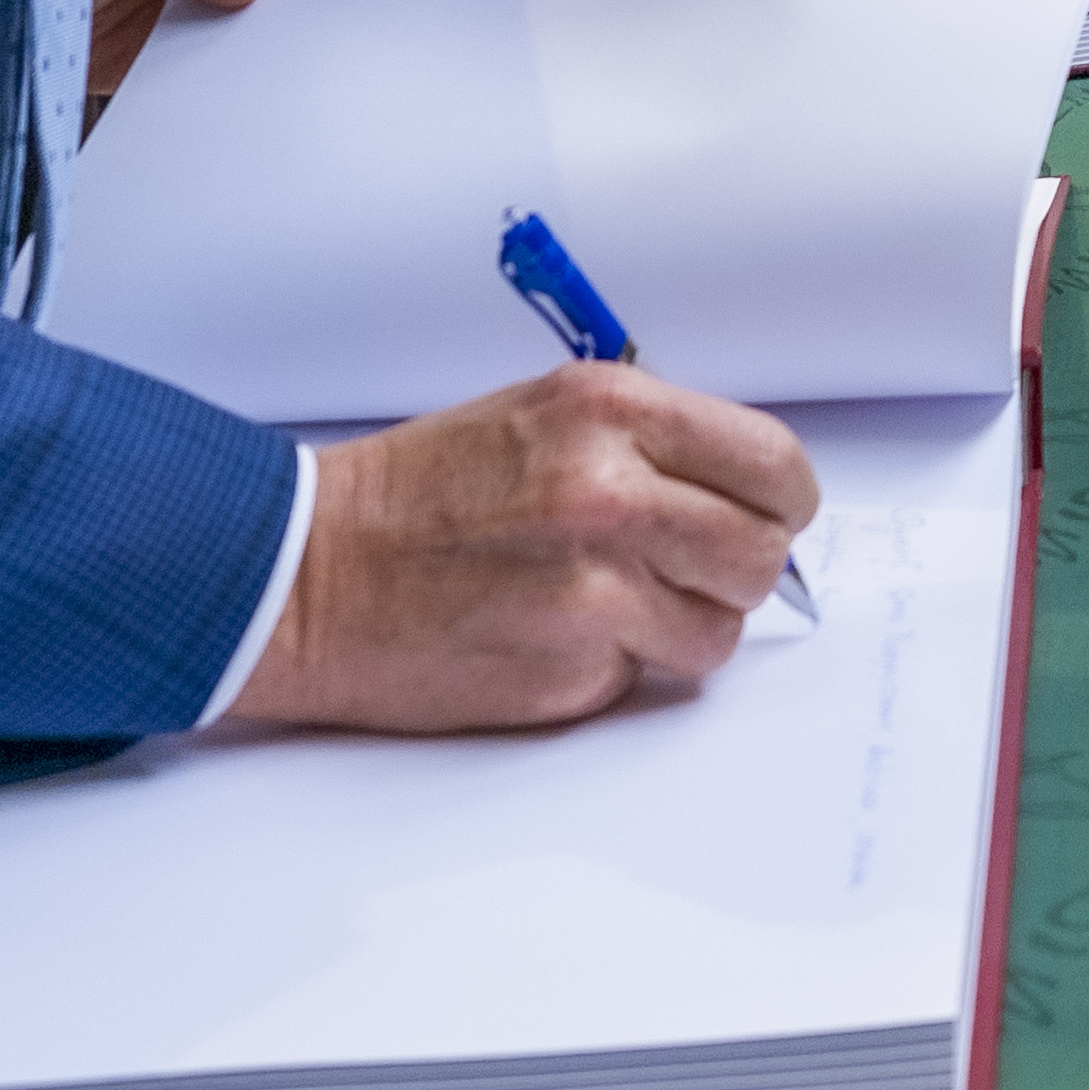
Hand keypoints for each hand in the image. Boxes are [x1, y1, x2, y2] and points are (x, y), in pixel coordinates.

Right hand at [225, 368, 818, 729]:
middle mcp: (614, 494)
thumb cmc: (421, 495)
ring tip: (611, 602)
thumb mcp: (548, 416)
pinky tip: (561, 636)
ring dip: (682, 625)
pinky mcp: (570, 669)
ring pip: (721, 629)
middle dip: (736, 567)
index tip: (767, 513)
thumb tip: (750, 492)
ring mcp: (595, 589)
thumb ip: (655, 446)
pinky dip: (622, 667)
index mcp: (614, 412)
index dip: (780, 500)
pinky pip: (650, 677)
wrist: (308, 573)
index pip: (775, 465)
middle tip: (688, 566)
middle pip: (762, 554)